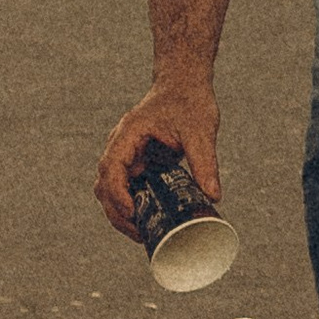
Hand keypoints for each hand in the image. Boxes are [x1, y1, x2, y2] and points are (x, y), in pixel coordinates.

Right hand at [96, 81, 219, 237]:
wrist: (185, 84)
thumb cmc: (190, 101)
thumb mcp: (201, 131)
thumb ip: (205, 162)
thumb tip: (213, 196)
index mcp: (127, 134)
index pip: (110, 168)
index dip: (118, 194)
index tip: (133, 213)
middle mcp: (120, 145)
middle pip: (104, 185)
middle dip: (117, 212)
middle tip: (140, 234)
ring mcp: (126, 154)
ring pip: (111, 189)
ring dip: (121, 212)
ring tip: (143, 233)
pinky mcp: (137, 161)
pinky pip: (127, 186)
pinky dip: (133, 204)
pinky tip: (149, 219)